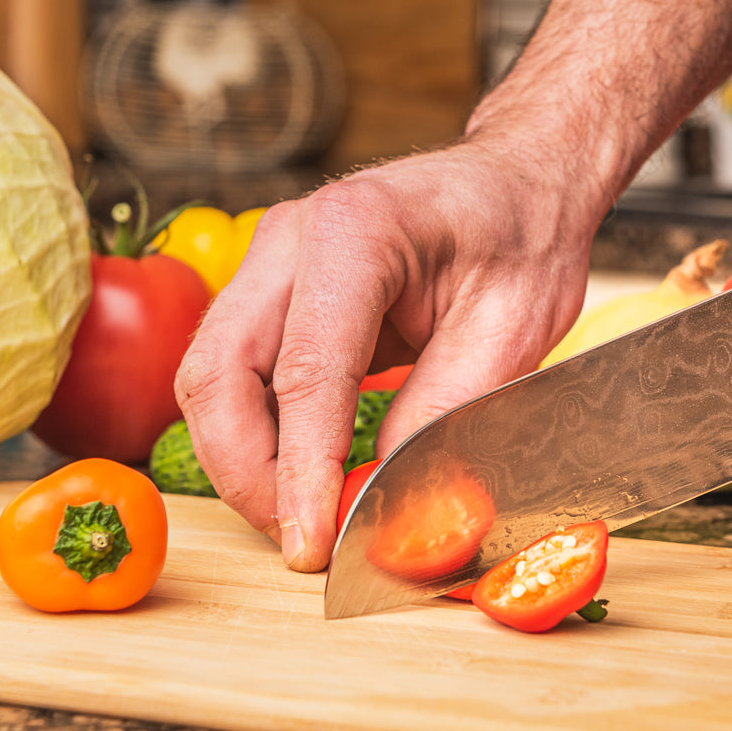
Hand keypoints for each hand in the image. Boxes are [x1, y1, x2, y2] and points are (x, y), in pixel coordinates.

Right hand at [174, 137, 599, 570]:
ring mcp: (268, 262)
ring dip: (243, 462)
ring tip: (304, 516)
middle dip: (248, 476)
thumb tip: (383, 511)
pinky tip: (301, 475)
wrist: (517, 183)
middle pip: (218, 375)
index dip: (300, 472)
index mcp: (355, 232)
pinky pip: (233, 376)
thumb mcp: (509, 335)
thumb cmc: (522, 240)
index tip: (312, 546)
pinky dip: (256, 436)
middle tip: (302, 543)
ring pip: (209, 380)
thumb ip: (440, 421)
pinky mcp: (268, 293)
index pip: (303, 371)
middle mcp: (289, 238)